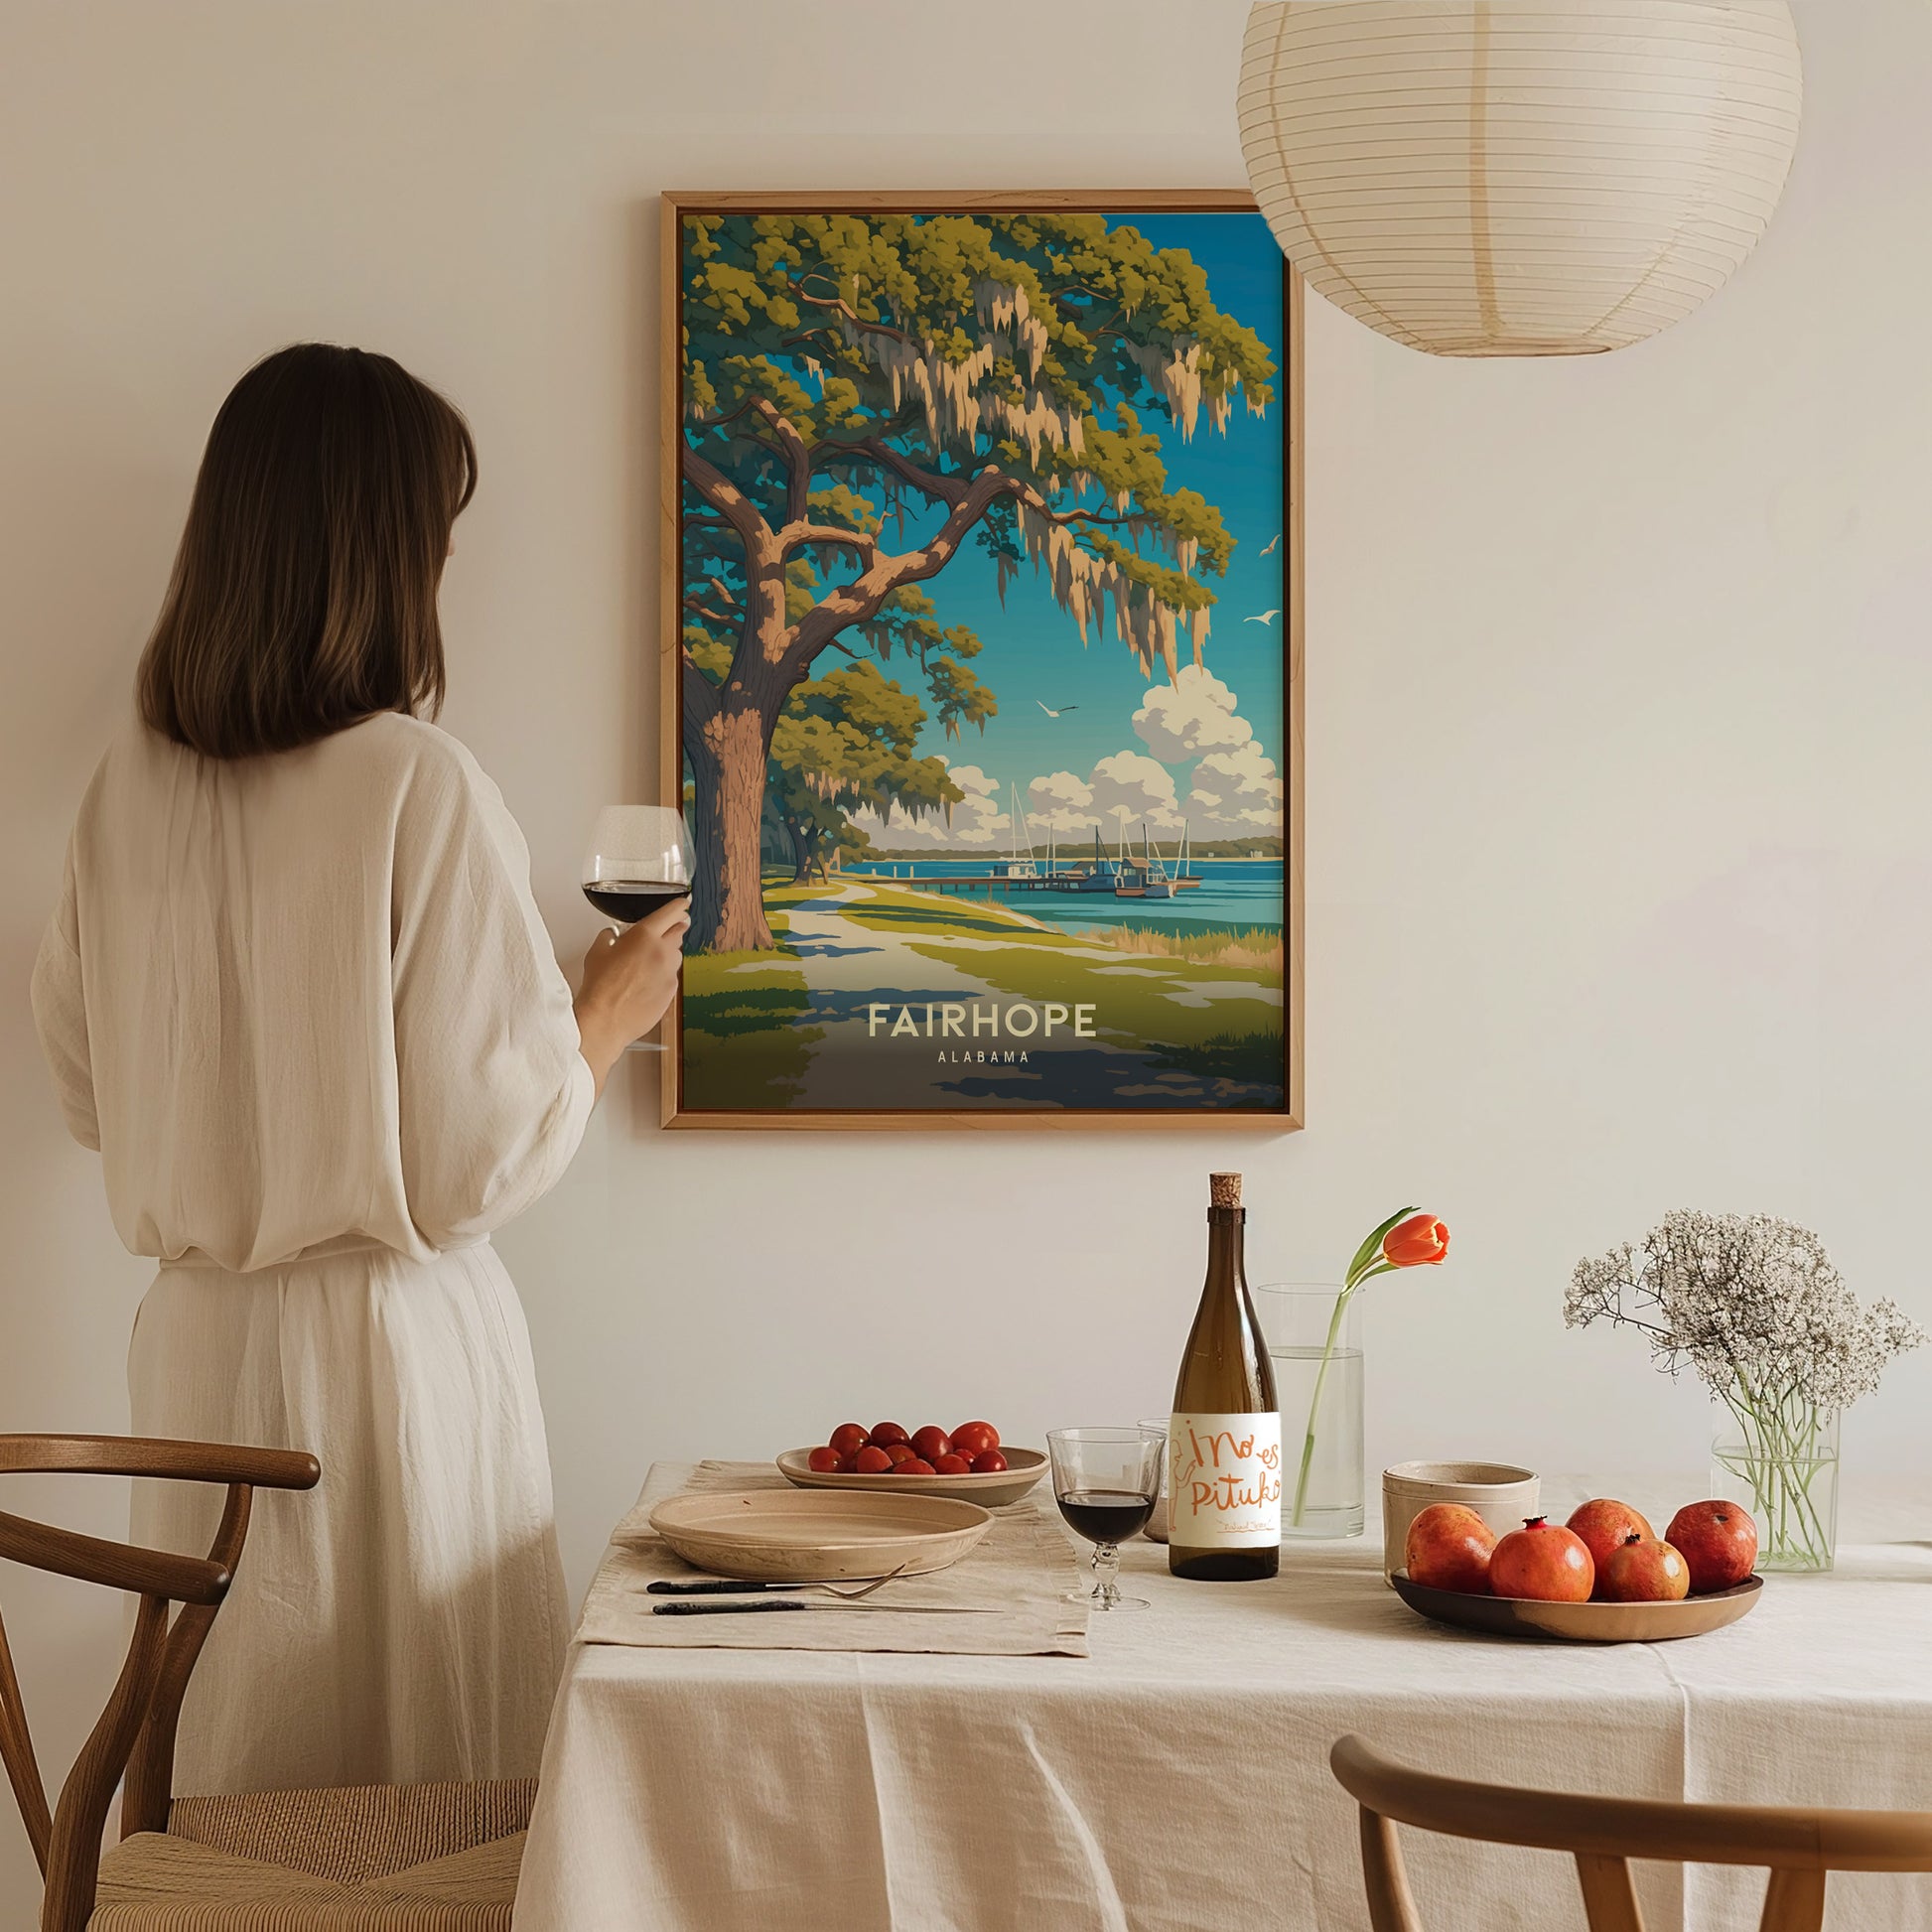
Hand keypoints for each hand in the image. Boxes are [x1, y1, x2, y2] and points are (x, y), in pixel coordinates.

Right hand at [574, 895, 690, 1094]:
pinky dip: (663, 975)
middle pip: (679, 932)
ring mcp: (670, 973)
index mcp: (645, 935)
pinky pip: (672, 977)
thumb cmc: (600, 987)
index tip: (683, 904)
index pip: (671, 912)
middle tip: (665, 931)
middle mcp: (662, 952)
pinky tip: (646, 983)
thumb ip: (609, 937)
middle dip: (673, 928)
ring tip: (647, 963)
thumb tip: (612, 935)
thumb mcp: (597, 952)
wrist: (605, 1020)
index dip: (679, 906)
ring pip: (676, 955)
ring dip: (667, 953)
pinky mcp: (672, 992)